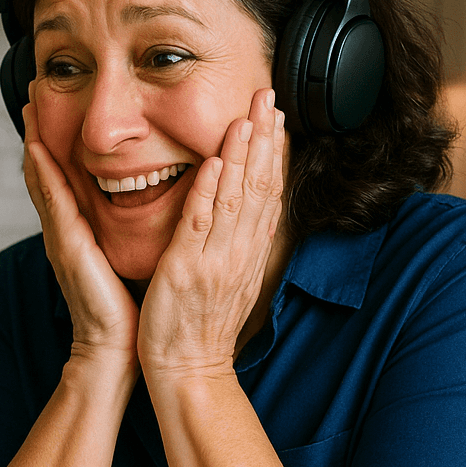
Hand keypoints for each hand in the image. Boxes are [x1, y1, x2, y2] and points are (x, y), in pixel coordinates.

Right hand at [22, 84, 138, 371]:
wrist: (115, 349)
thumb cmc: (126, 308)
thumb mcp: (126, 257)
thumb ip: (124, 231)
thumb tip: (143, 203)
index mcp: (81, 232)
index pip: (66, 178)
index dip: (56, 143)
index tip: (54, 108)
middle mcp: (66, 231)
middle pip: (46, 171)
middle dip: (38, 131)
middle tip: (33, 91)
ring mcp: (62, 239)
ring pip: (44, 180)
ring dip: (33, 141)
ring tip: (29, 106)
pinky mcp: (68, 248)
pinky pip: (53, 204)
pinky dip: (42, 176)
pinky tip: (35, 149)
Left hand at [137, 87, 284, 379]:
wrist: (189, 371)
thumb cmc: (200, 328)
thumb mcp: (228, 281)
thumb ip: (234, 245)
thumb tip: (244, 215)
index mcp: (247, 253)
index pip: (267, 192)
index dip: (273, 152)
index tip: (277, 116)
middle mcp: (239, 252)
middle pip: (260, 186)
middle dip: (265, 138)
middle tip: (268, 95)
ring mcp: (216, 260)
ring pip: (236, 198)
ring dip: (243, 154)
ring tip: (248, 115)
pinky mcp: (188, 270)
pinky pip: (202, 225)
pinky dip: (211, 192)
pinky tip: (217, 162)